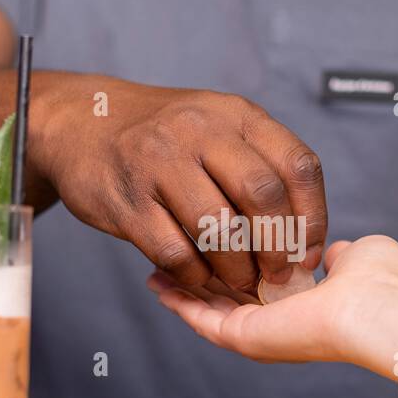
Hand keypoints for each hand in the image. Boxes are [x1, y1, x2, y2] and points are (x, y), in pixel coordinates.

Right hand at [33, 77, 327, 294]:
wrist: (84, 121)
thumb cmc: (166, 136)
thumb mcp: (219, 126)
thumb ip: (261, 165)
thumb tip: (303, 237)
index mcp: (236, 115)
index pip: (297, 166)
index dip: (313, 217)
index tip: (309, 253)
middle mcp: (200, 132)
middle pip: (262, 196)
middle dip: (278, 248)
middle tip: (277, 275)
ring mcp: (160, 164)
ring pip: (219, 229)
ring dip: (238, 269)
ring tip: (241, 281)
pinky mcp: (127, 201)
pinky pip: (175, 252)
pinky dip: (194, 275)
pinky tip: (199, 276)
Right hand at [147, 236, 397, 380]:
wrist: (379, 308)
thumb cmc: (381, 282)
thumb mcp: (356, 253)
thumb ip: (338, 252)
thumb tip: (331, 248)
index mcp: (303, 303)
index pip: (260, 279)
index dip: (236, 257)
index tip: (217, 236)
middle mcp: (277, 321)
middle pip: (226, 297)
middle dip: (198, 275)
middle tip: (170, 254)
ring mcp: (258, 332)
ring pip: (207, 309)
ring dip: (179, 288)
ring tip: (152, 269)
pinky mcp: (244, 337)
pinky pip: (201, 319)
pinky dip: (178, 301)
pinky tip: (157, 282)